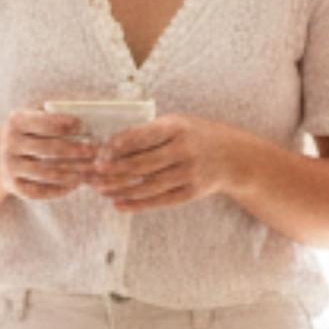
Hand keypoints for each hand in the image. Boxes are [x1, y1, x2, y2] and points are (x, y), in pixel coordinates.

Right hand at [0, 107, 95, 204]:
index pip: (44, 122)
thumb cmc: (25, 133)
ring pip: (46, 173)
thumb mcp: (31, 116)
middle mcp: (10, 143)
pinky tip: (75, 184)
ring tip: (90, 170)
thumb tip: (85, 109)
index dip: (66, 124)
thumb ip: (52, 113)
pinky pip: (40, 191)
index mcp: (16, 121)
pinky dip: (60, 189)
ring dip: (72, 173)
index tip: (84, 126)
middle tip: (95, 151)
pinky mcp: (13, 186)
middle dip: (75, 150)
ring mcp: (10, 166)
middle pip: (48, 149)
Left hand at [92, 114, 241, 214]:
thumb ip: (150, 132)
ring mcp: (190, 173)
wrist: (235, 157)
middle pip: (143, 163)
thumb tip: (111, 145)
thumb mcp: (178, 124)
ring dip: (121, 189)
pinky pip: (161, 200)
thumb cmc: (196, 136)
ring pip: (149, 185)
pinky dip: (138, 204)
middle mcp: (185, 150)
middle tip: (93, 173)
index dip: (120, 145)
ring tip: (100, 190)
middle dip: (115, 170)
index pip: (144, 136)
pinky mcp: (193, 192)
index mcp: (178, 127)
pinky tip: (119, 204)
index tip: (100, 152)